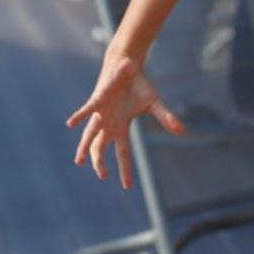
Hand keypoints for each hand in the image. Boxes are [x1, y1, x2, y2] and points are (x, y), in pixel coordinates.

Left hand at [66, 51, 185, 188]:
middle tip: (102, 176)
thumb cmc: (139, 87)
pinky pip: (87, 110)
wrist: (127, 67)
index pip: (123, 153)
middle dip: (100, 163)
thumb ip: (166, 118)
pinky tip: (71, 124)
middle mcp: (108, 124)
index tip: (128, 187)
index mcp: (122, 127)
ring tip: (79, 161)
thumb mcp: (154, 104)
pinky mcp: (97, 100)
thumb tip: (182, 131)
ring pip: (90, 134)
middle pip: (101, 147)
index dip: (126, 170)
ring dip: (85, 147)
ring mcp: (101, 113)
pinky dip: (80, 117)